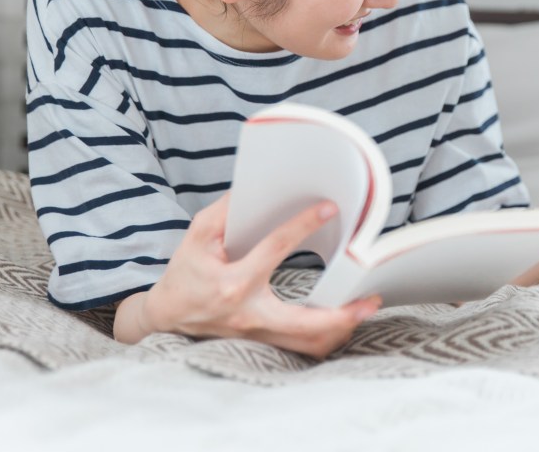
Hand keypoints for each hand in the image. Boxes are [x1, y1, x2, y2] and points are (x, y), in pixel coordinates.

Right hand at [116, 193, 380, 358]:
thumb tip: (254, 190)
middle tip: (371, 299)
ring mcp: (258, 334)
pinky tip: (344, 321)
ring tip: (364, 309)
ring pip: (308, 344)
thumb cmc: (186, 273)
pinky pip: (302, 348)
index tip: (329, 208)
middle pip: (305, 324)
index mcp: (233, 283)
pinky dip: (326, 337)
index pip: (275, 249)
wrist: (167, 315)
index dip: (302, 225)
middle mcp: (250, 314)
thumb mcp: (197, 236)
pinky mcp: (263, 342)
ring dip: (340, 329)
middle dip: (343, 315)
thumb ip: (224, 212)